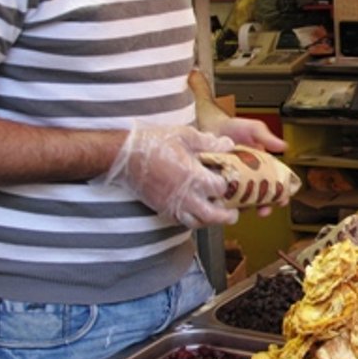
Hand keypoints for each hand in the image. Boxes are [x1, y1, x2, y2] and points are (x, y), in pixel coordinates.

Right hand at [99, 125, 238, 228]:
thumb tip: (228, 145)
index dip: (229, 185)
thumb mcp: (185, 135)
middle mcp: (184, 195)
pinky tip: (195, 212)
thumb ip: (209, 143)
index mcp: (193, 176)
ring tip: (216, 214)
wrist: (124, 154)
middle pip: (212, 215)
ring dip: (209, 221)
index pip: (220, 189)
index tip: (232, 180)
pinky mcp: (161, 209)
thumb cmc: (152, 143)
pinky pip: (180, 222)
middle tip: (233, 212)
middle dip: (226, 216)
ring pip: (196, 223)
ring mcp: (172, 205)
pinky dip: (191, 220)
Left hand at [199, 117, 287, 216]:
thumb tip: (284, 147)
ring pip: (243, 201)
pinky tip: (227, 204)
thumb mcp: (253, 129)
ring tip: (244, 208)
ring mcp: (234, 182)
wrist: (209, 126)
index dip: (281, 194)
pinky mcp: (219, 184)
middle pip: (261, 197)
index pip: (276, 184)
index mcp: (263, 166)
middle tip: (264, 210)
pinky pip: (224, 197)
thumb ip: (267, 137)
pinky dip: (226, 203)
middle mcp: (250, 177)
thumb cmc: (232, 127)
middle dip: (265, 206)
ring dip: (246, 208)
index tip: (282, 200)